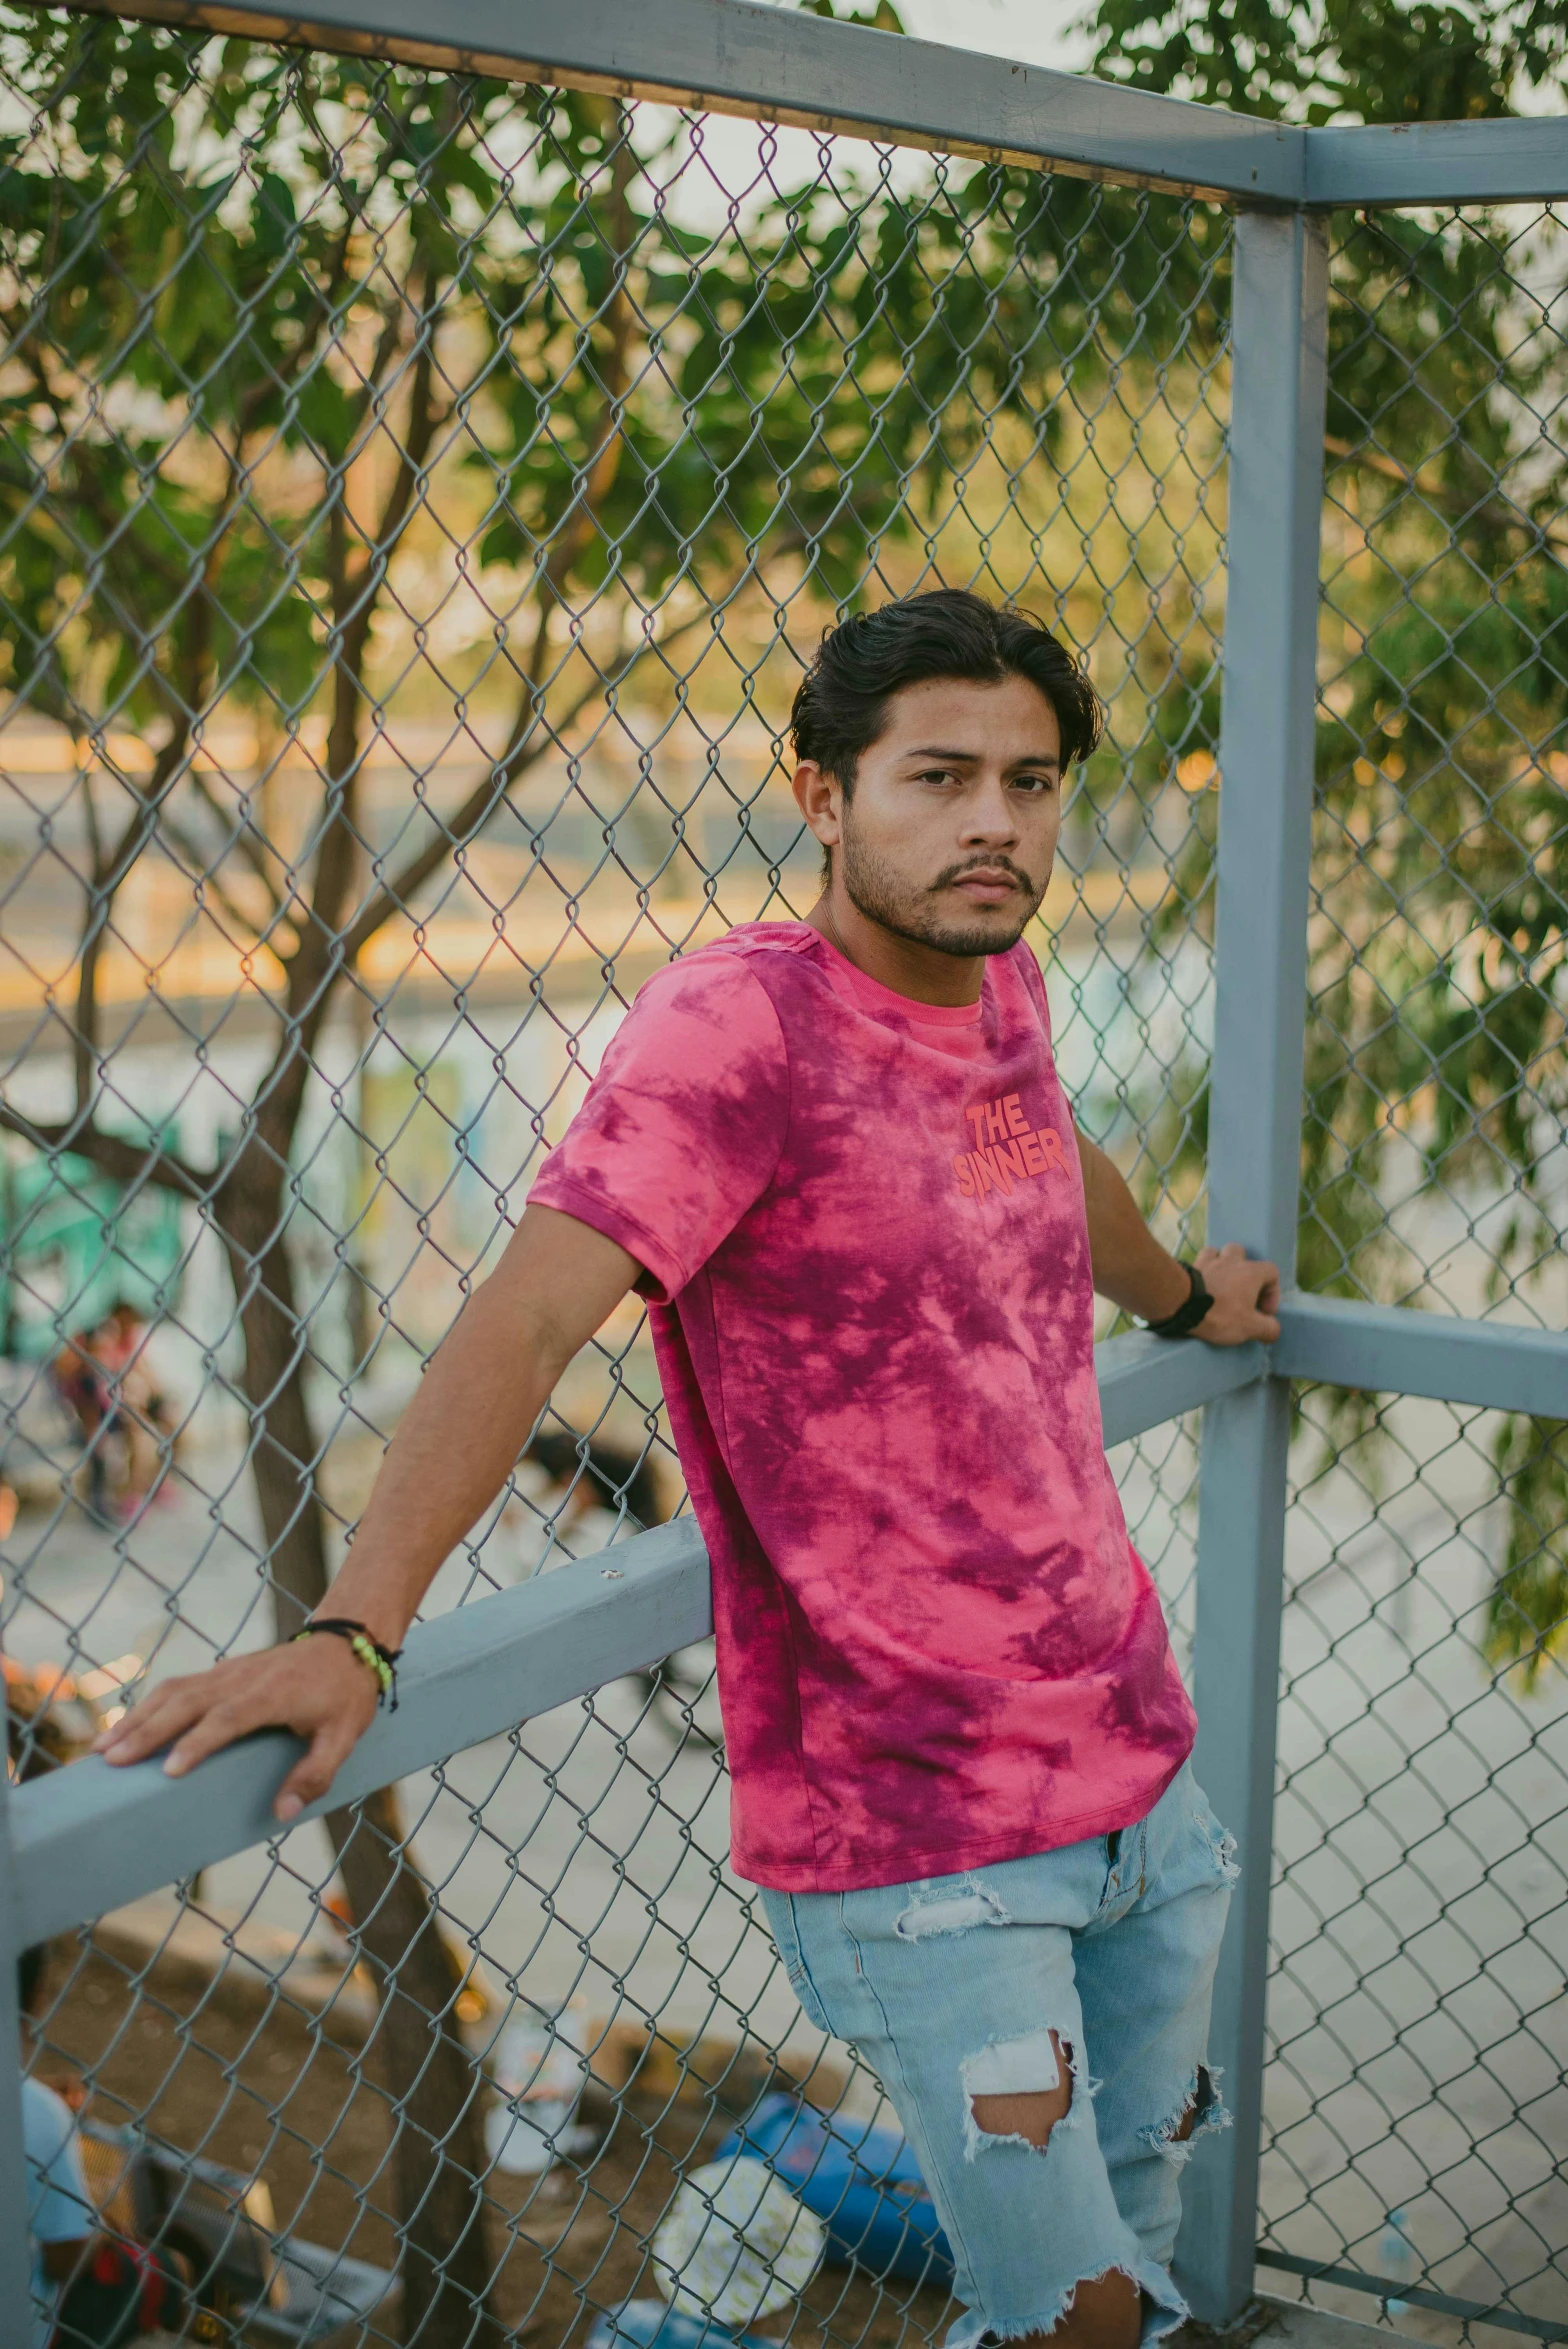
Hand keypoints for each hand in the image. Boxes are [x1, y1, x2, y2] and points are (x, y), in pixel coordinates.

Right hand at [91, 1634, 380, 1822]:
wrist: (346, 1644)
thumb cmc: (345, 1695)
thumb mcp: (344, 1738)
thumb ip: (315, 1775)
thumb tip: (282, 1812)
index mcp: (272, 1695)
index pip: (228, 1719)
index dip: (198, 1743)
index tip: (170, 1770)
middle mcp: (241, 1679)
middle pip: (186, 1702)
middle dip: (146, 1731)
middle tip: (111, 1761)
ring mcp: (227, 1672)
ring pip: (173, 1691)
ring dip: (136, 1718)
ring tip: (102, 1749)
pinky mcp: (220, 1673)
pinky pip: (177, 1687)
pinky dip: (146, 1706)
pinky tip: (124, 1728)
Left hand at [1193, 1240, 1281, 1345]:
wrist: (1182, 1305)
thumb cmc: (1221, 1314)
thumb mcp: (1250, 1328)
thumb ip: (1269, 1328)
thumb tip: (1273, 1330)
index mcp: (1251, 1272)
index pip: (1272, 1271)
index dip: (1272, 1292)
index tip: (1263, 1311)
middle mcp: (1231, 1261)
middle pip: (1243, 1254)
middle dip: (1245, 1270)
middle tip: (1241, 1292)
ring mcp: (1209, 1260)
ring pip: (1219, 1252)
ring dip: (1222, 1265)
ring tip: (1221, 1283)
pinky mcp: (1190, 1266)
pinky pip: (1200, 1260)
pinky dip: (1204, 1269)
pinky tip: (1203, 1282)